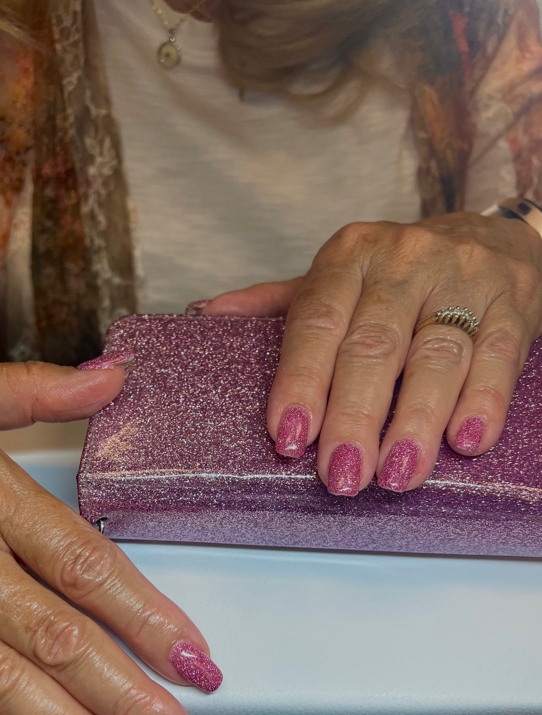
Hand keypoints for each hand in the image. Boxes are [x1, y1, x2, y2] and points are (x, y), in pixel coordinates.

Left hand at [201, 212, 541, 493]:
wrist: (489, 239)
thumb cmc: (396, 276)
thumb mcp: (336, 278)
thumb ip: (277, 303)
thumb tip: (202, 317)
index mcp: (350, 255)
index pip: (317, 321)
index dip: (301, 380)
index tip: (287, 435)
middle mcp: (405, 261)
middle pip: (374, 346)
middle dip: (354, 416)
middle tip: (341, 475)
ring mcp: (462, 281)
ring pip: (436, 356)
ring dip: (415, 422)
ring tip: (395, 474)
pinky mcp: (512, 307)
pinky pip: (497, 358)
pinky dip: (482, 402)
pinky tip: (465, 442)